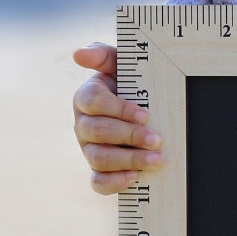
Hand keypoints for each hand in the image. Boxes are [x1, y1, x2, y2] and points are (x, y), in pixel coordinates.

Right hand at [72, 43, 163, 195]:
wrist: (148, 108)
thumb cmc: (133, 84)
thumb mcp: (122, 65)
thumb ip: (104, 55)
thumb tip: (79, 53)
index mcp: (86, 97)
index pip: (93, 102)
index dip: (118, 109)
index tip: (145, 115)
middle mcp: (83, 125)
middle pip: (96, 132)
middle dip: (128, 136)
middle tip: (157, 140)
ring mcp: (89, 149)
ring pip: (98, 158)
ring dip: (128, 160)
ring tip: (156, 159)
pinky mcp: (99, 170)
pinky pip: (98, 182)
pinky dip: (113, 182)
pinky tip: (134, 178)